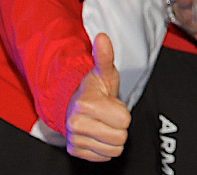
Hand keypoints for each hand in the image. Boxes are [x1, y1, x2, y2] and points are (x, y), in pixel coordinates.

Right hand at [65, 32, 130, 161]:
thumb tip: (102, 37)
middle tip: (108, 115)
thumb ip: (105, 57)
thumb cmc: (93, 89)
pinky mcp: (76, 151)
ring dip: (112, 138)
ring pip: (114, 150)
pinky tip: (97, 134)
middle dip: (119, 126)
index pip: (125, 120)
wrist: (71, 105)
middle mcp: (77, 124)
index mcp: (86, 104)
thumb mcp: (103, 73)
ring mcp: (75, 139)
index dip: (122, 111)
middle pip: (121, 138)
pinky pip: (104, 157)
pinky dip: (104, 148)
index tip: (111, 104)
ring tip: (103, 123)